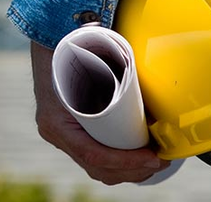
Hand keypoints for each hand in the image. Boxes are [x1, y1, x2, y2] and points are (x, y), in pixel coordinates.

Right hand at [30, 41, 170, 184]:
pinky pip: (94, 156)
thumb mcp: (90, 56)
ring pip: (96, 167)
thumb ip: (113, 62)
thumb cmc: (72, 47)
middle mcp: (56, 133)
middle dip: (133, 170)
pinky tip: (139, 159)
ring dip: (128, 170)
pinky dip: (117, 162)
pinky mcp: (71, 133)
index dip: (125, 161)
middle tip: (161, 160)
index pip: (94, 154)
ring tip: (155, 160)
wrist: (49, 41)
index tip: (153, 157)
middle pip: (97, 167)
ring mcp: (62, 135)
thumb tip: (146, 73)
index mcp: (57, 121)